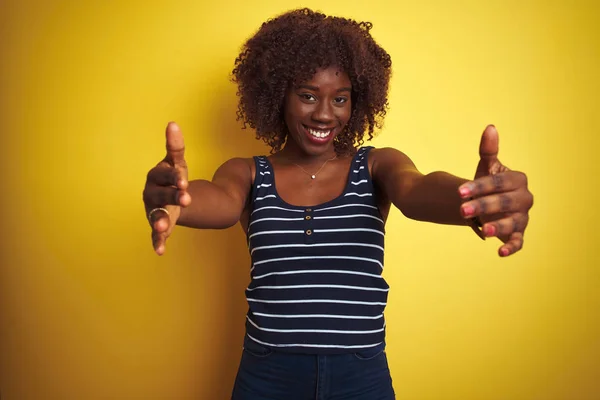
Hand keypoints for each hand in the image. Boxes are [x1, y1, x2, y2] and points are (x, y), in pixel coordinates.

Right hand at [142, 122, 191, 254]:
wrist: (171, 195)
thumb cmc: (173, 176)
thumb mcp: (177, 162)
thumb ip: (175, 146)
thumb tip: (173, 124)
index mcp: (156, 176)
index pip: (165, 175)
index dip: (174, 178)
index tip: (184, 180)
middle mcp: (151, 194)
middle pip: (161, 195)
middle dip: (172, 196)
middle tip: (186, 199)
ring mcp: (154, 210)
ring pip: (156, 215)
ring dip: (159, 221)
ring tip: (165, 227)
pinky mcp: (158, 225)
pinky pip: (156, 235)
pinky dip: (157, 242)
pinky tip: (160, 251)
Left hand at [458, 125, 533, 256]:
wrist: (487, 202)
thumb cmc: (487, 183)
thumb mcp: (486, 167)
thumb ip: (488, 150)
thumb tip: (490, 128)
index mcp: (518, 180)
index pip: (498, 182)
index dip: (479, 186)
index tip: (459, 191)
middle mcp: (524, 198)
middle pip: (504, 202)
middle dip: (483, 205)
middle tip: (461, 209)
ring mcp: (522, 217)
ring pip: (512, 222)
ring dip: (497, 226)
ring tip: (481, 230)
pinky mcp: (517, 233)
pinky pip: (518, 241)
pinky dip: (512, 247)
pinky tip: (500, 253)